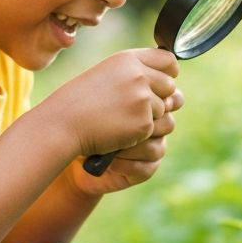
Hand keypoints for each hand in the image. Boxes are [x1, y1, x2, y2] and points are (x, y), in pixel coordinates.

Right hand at [37, 48, 179, 159]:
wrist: (64, 123)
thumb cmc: (81, 100)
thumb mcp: (108, 74)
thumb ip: (137, 74)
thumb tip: (175, 91)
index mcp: (129, 59)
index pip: (168, 61)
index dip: (169, 72)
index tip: (162, 81)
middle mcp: (139, 75)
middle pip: (170, 87)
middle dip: (158, 98)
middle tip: (133, 106)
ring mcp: (143, 99)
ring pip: (163, 110)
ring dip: (147, 117)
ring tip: (120, 117)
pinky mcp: (144, 123)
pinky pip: (152, 129)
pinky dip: (138, 133)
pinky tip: (118, 129)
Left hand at [68, 86, 183, 194]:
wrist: (68, 144)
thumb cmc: (86, 113)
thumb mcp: (107, 85)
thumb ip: (131, 75)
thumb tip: (149, 77)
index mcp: (149, 97)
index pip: (173, 91)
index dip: (167, 92)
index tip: (147, 94)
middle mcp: (154, 122)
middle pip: (168, 120)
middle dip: (146, 121)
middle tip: (123, 120)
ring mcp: (151, 145)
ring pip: (158, 144)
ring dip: (132, 145)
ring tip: (108, 144)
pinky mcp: (144, 168)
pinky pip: (148, 165)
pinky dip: (128, 163)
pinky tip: (111, 161)